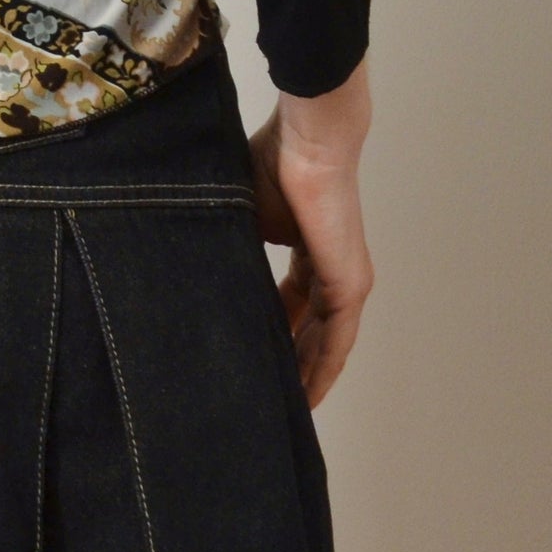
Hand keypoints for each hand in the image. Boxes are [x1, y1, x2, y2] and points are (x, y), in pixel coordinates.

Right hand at [246, 56, 373, 409]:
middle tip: (263, 396)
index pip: (289, 304)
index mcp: (306, 252)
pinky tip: (307, 395)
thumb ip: (236, 247)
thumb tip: (202, 269)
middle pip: (309, 330)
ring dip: (306, 375)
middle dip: (288, 362)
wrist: (305, 143)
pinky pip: (338, 340)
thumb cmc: (272, 165)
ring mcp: (345, 280)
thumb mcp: (245, 217)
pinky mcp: (349, 285)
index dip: (272, 332)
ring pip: (325, 342)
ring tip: (283, 408)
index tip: (250, 358)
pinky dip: (323, 369)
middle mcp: (331, 271)